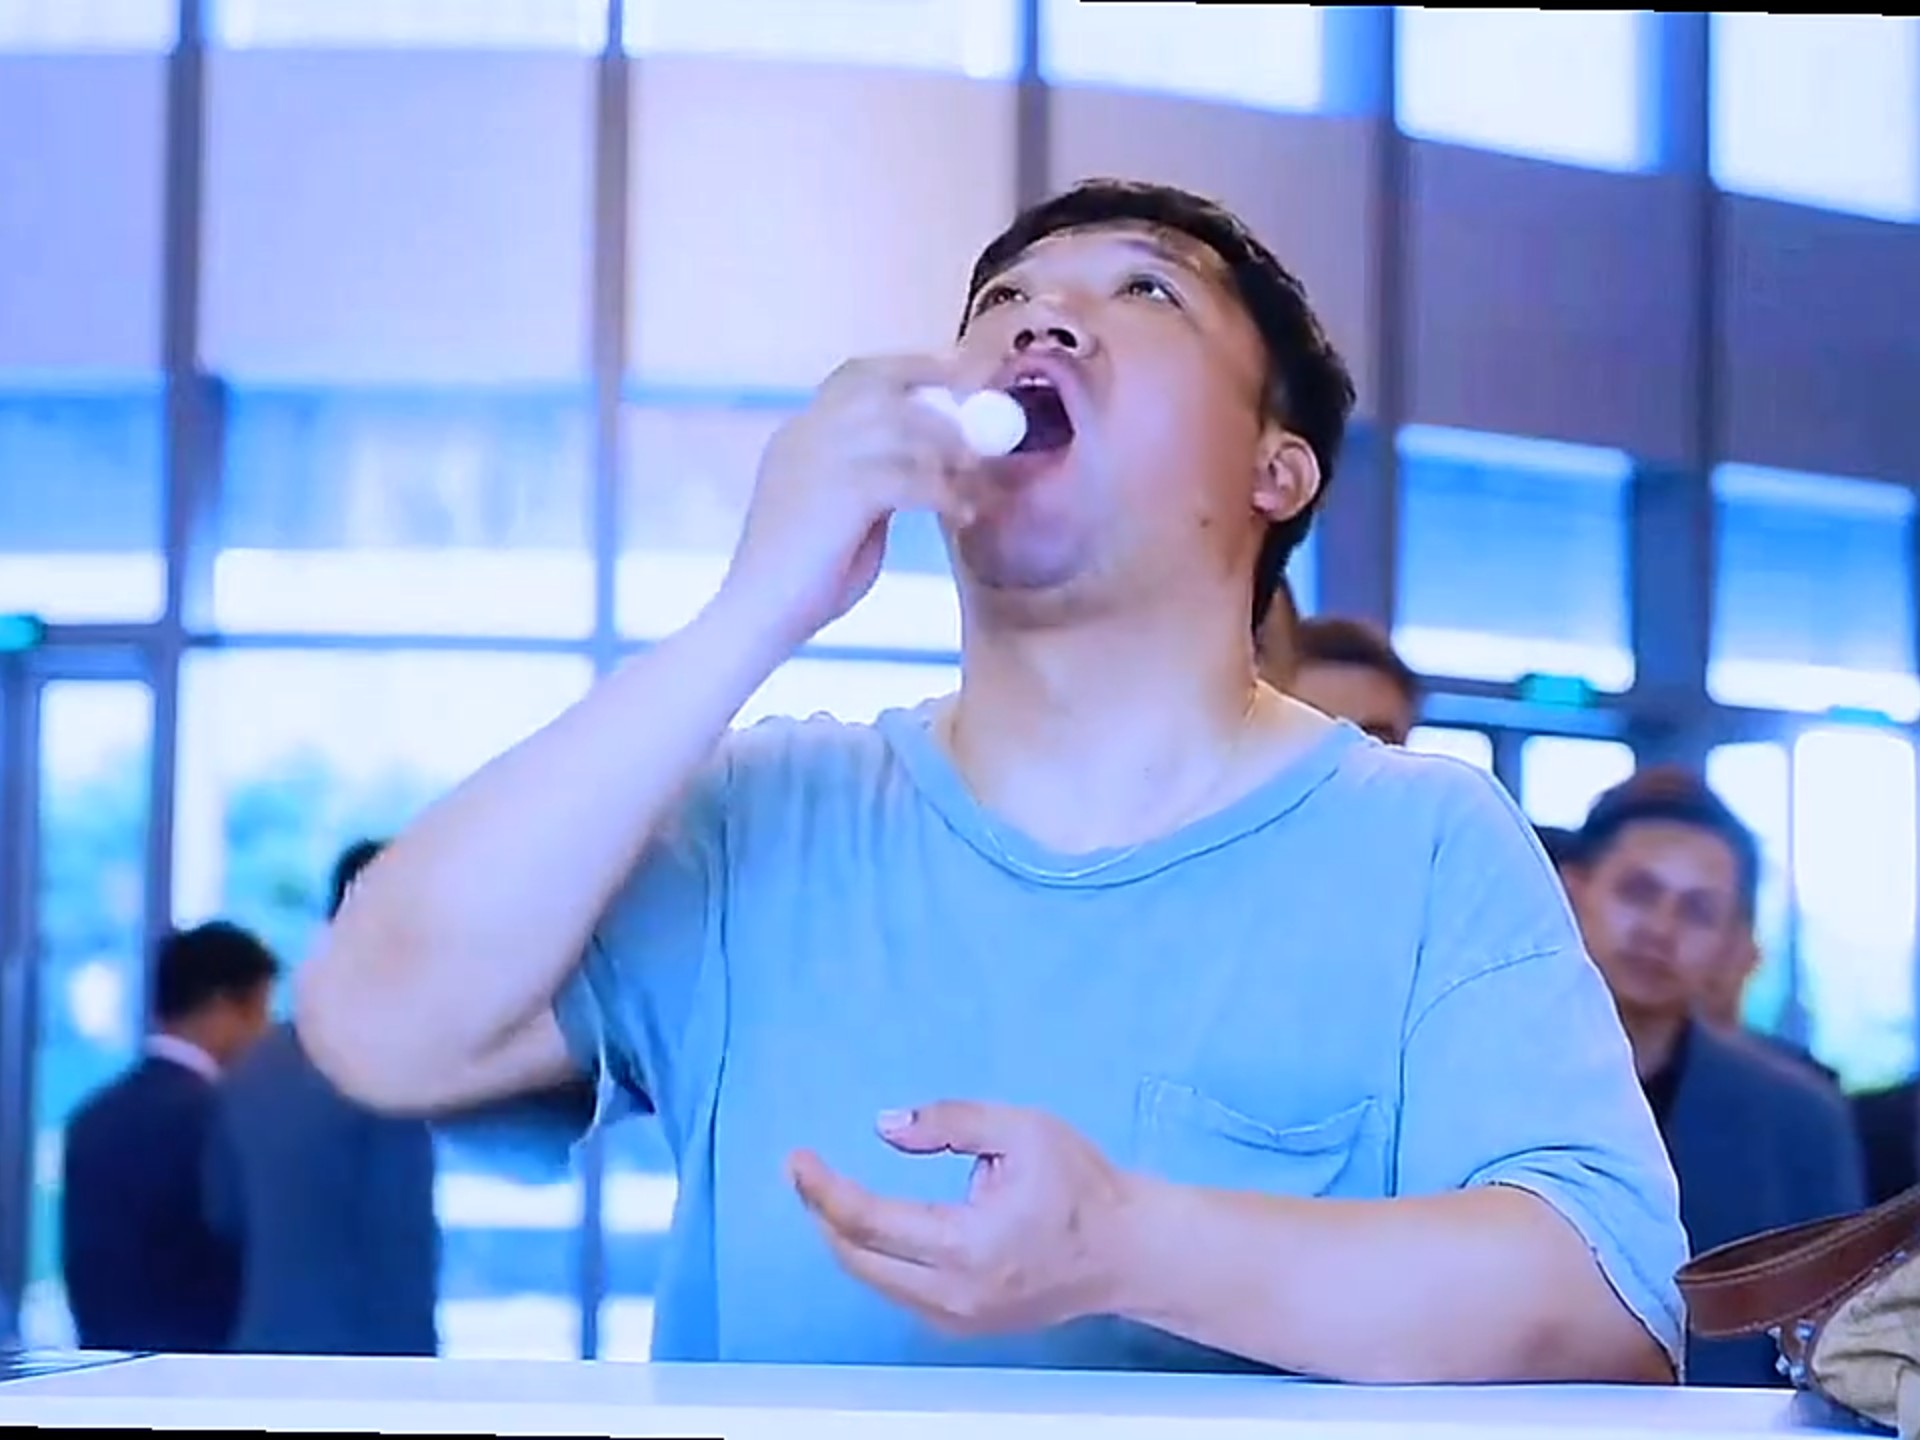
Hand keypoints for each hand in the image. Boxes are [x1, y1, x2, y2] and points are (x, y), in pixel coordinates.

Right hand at [720, 354, 983, 650]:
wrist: (758, 614)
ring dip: (946, 448)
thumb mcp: (841, 515)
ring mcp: (819, 457)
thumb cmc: (801, 581)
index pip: (855, 376)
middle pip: (881, 384)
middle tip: (981, 412)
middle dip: (937, 388)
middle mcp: (806, 433)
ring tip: (973, 476)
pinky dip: (944, 493)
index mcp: (800, 435)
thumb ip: (873, 482)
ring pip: (901, 424)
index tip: (955, 374)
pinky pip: (909, 476)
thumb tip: (920, 469)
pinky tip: (961, 514)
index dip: (908, 367)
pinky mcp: (839, 490)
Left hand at [789, 1101, 1133, 1335]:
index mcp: (965, 1247)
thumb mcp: (1021, 1130)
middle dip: (821, 1213)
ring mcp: (958, 1319)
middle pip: (856, 1259)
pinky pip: (899, 1292)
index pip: (867, 1221)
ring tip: (830, 1193)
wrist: (1129, 1251)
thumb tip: (885, 1126)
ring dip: (846, 1237)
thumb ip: (949, 1121)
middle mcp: (953, 1295)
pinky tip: (873, 1228)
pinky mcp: (966, 1326)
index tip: (797, 1159)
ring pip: (874, 1281)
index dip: (822, 1188)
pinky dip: (875, 1258)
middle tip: (805, 1173)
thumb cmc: (1082, 1188)